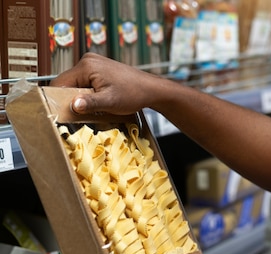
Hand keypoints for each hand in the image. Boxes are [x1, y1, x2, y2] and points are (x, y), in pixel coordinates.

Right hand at [50, 53, 164, 116]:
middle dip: (70, 98)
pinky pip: (85, 82)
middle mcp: (88, 60)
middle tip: (78, 113)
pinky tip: (96, 101)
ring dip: (80, 96)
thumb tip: (74, 105)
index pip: (60, 82)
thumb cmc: (134, 94)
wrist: (151, 90)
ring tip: (90, 107)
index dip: (57, 98)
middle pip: (67, 82)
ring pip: (76, 83)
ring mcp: (94, 63)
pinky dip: (87, 92)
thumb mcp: (110, 102)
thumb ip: (90, 103)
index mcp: (87, 66)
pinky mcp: (100, 69)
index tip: (58, 112)